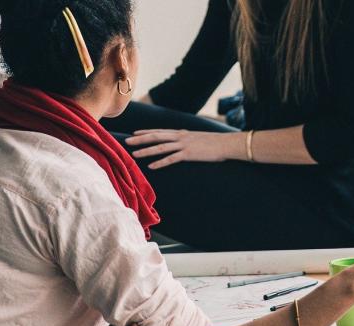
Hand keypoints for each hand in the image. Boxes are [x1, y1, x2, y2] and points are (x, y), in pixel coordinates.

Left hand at [126, 129, 240, 168]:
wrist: (227, 143)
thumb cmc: (215, 143)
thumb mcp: (199, 138)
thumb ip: (189, 140)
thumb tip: (183, 144)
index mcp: (182, 133)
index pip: (160, 131)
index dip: (146, 132)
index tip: (134, 133)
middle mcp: (180, 137)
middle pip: (156, 136)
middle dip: (140, 139)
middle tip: (127, 141)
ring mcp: (184, 145)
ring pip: (160, 147)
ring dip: (146, 151)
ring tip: (134, 154)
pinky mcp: (189, 154)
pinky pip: (171, 159)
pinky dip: (160, 162)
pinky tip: (151, 166)